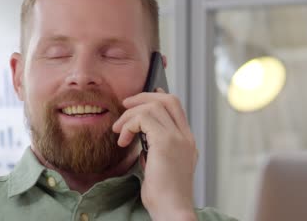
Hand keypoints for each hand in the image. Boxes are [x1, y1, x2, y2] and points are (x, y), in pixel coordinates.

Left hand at [112, 89, 197, 220]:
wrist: (172, 210)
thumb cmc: (164, 195)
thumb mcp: (160, 165)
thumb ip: (155, 149)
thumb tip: (139, 137)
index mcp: (187, 141)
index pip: (175, 107)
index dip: (156, 97)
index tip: (138, 100)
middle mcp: (185, 136)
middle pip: (166, 99)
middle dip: (142, 98)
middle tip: (124, 105)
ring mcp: (178, 137)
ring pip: (153, 106)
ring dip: (130, 115)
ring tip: (119, 131)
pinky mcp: (166, 142)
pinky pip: (144, 118)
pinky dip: (130, 125)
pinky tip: (123, 140)